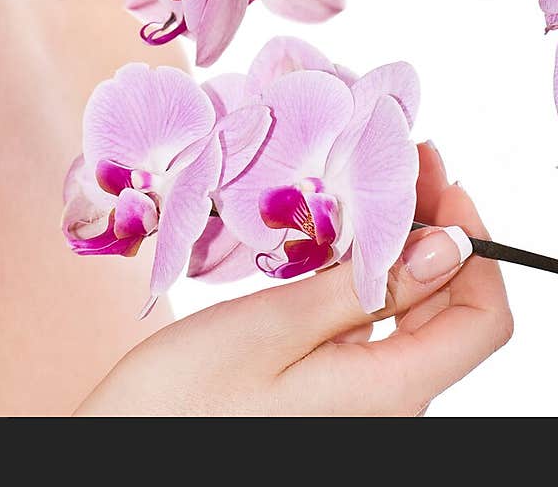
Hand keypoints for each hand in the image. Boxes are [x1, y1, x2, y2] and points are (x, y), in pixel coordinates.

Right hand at [72, 142, 512, 415]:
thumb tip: (448, 245)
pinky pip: (368, 332)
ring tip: (362, 180)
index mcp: (390, 394)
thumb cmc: (185, 401)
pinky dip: (363, 276)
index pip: (483, 320)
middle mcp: (388, 406)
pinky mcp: (325, 396)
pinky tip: (329, 237)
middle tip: (394, 156)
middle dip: (434, 226)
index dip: (477, 245)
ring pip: (408, 317)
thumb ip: (364, 288)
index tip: (439, 180)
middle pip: (448, 311)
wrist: (124, 451)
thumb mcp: (275, 328)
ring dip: (397, 246)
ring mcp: (357, 403)